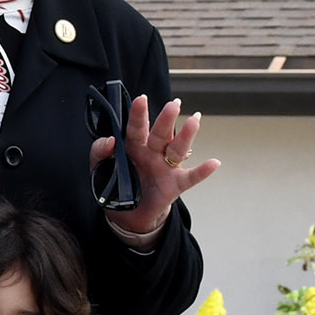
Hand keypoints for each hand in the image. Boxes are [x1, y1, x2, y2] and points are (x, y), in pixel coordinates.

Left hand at [95, 97, 220, 237]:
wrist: (126, 215)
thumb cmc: (115, 186)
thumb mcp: (100, 168)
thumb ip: (100, 152)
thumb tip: (110, 140)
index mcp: (134, 147)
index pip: (136, 128)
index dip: (139, 114)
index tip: (141, 99)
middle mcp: (152, 153)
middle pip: (161, 134)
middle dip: (166, 119)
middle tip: (173, 104)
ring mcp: (166, 168)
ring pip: (177, 149)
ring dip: (186, 136)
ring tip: (194, 120)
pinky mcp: (175, 185)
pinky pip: (191, 177)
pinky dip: (203, 171)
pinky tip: (214, 163)